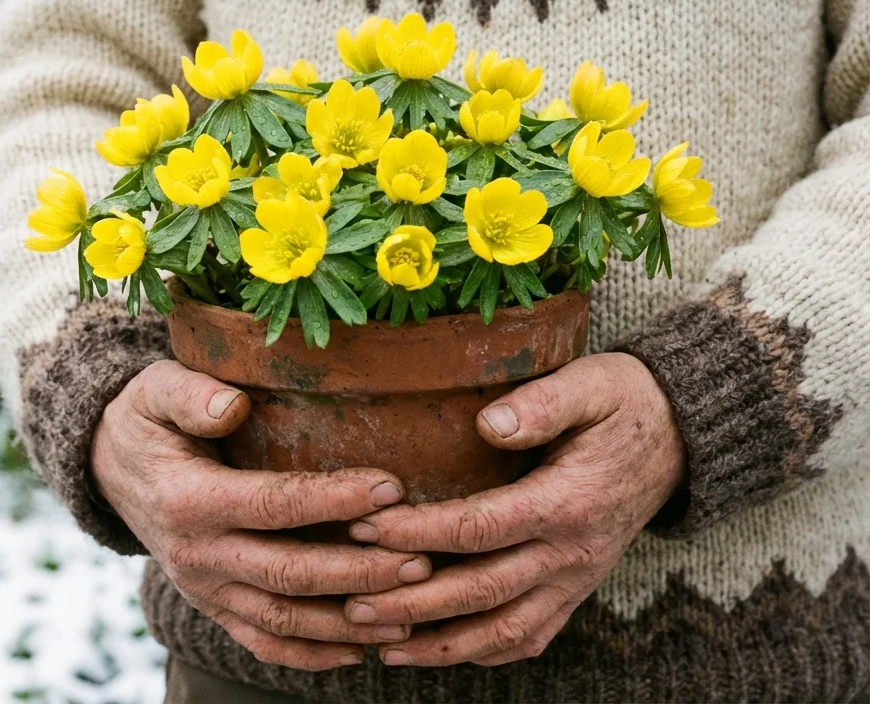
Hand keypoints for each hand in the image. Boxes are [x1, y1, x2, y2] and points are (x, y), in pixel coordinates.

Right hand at [91, 360, 432, 670]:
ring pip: (284, 621)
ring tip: (411, 612)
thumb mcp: (155, 390)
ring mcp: (205, 589)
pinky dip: (314, 656)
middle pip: (290, 574)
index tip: (391, 487)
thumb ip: (190, 394)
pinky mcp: (213, 608)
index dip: (334, 500)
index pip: (273, 505)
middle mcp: (197, 555)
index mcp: (188, 499)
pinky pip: (265, 644)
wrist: (107, 469)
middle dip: (360, 573)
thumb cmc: (147, 420)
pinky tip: (362, 649)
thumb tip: (233, 406)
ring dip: (349, 623)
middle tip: (422, 560)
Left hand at [342, 353, 684, 666]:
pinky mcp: (576, 590)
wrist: (681, 436)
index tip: (366, 528)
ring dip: (442, 645)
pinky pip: (530, 638)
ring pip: (505, 630)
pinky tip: (437, 652)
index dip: (419, 533)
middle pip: (483, 591)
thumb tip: (487, 424)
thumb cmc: (623, 403)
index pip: (479, 528)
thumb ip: (541, 403)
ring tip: (384, 646)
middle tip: (355, 603)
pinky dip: (483, 652)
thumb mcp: (591, 385)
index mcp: (567, 502)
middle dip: (413, 602)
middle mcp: (571, 552)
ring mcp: (576, 579)